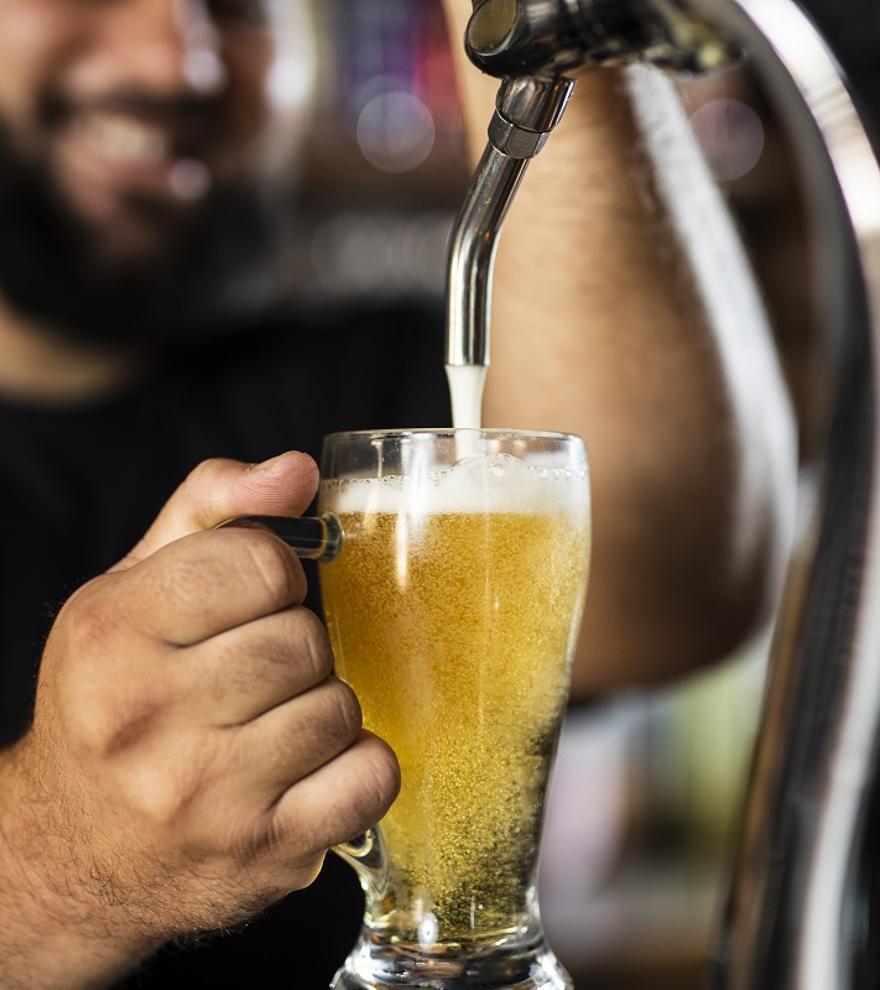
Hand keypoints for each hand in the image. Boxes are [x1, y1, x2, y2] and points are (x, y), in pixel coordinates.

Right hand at [0, 453, 398, 987]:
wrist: (74, 852)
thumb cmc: (117, 697)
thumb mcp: (135, 587)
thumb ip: (214, 509)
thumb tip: (299, 470)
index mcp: (112, 633)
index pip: (261, 563)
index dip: (275, 575)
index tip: (254, 600)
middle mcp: (144, 716)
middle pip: (303, 639)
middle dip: (297, 645)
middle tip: (258, 672)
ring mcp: (203, 795)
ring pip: (339, 706)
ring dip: (323, 706)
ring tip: (273, 723)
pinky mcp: (261, 852)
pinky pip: (371, 777)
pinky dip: (359, 766)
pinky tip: (310, 768)